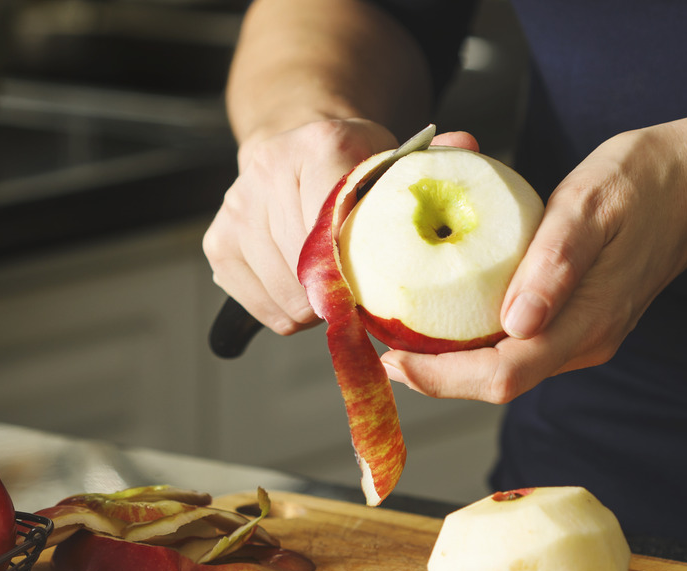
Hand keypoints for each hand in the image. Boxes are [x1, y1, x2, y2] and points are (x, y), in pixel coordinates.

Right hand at [203, 121, 480, 334]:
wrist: (294, 140)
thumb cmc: (355, 163)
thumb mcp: (396, 156)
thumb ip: (433, 160)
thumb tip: (468, 147)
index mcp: (318, 147)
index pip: (338, 232)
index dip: (362, 272)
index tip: (382, 287)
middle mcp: (267, 173)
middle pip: (310, 272)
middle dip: (341, 295)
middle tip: (364, 294)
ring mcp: (236, 210)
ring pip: (285, 298)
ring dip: (317, 308)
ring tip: (335, 288)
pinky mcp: (217, 244)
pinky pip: (263, 309)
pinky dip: (289, 312)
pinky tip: (307, 290)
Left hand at [380, 114, 686, 401]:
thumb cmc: (650, 180)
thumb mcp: (593, 205)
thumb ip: (554, 264)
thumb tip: (517, 323)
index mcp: (587, 323)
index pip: (502, 376)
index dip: (441, 379)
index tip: (391, 361)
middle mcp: (584, 342)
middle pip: (496, 382)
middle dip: (433, 374)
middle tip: (378, 345)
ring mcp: (584, 336)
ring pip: (505, 367)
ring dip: (450, 358)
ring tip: (399, 330)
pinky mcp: (579, 320)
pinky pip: (518, 343)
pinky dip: (475, 335)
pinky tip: (444, 310)